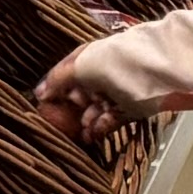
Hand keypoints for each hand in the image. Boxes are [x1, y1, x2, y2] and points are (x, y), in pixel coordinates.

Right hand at [38, 32, 162, 153]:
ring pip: (94, 110)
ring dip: (84, 122)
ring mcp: (116, 92)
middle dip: (70, 110)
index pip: (66, 74)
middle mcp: (101, 74)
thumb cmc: (111, 64)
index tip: (43, 107)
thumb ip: (57, 79)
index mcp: (88, 58)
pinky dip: (100, 127)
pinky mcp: (130, 108)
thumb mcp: (79, 66)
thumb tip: (39, 93)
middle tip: (59, 125)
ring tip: (77, 135)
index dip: (54, 90)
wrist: (153, 71)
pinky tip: (91, 135)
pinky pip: (110, 120)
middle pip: (80, 95)